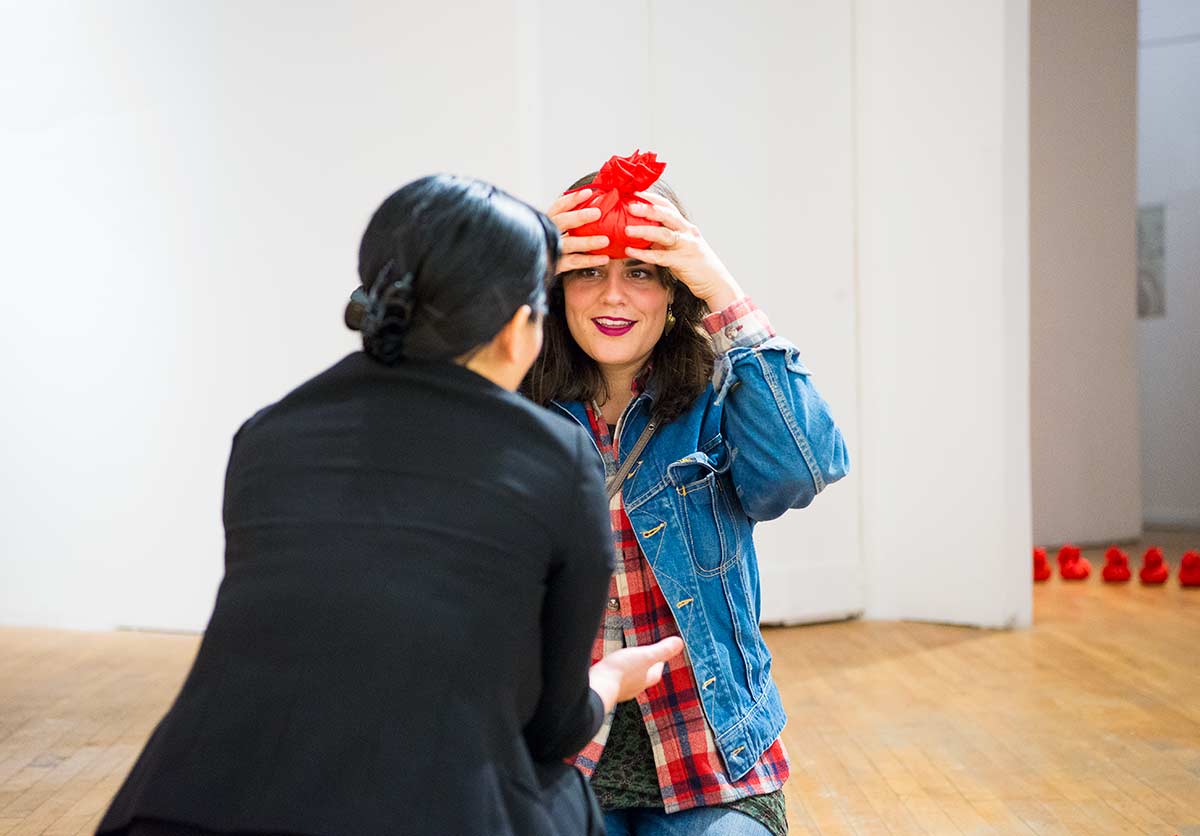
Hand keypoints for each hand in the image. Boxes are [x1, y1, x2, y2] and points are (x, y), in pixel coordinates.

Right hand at [546, 189, 610, 275]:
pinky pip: (575, 262)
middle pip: (560, 221)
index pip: (559, 206)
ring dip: (587, 242)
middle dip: (578, 216)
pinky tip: (604, 258)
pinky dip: (590, 260)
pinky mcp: (556, 265)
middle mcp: (547, 233)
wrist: (540, 265)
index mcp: (549, 221)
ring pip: (569, 244)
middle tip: (597, 213)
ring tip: (605, 240)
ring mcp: (551, 249)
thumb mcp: (561, 227)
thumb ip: (574, 217)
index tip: (588, 193)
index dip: (572, 199)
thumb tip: (597, 202)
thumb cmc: (557, 242)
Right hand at [588, 636, 684, 712]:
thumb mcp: (645, 655)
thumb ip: (662, 650)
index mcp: (644, 680)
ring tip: (625, 665)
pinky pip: (612, 681)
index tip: (661, 658)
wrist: (597, 687)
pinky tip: (608, 671)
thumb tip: (679, 643)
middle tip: (643, 661)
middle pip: (642, 679)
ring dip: (628, 673)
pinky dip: (613, 676)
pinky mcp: (604, 688)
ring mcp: (618, 689)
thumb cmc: (620, 672)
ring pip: (627, 681)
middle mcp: (632, 687)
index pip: (656, 673)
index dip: (659, 665)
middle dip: (643, 670)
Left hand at [624, 192, 744, 311]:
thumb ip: (663, 240)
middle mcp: (687, 232)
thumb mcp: (680, 247)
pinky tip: (630, 251)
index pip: (668, 207)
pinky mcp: (683, 261)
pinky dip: (644, 253)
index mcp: (686, 227)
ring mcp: (686, 246)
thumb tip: (641, 233)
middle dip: (648, 209)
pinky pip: (660, 256)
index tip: (636, 193)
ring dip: (644, 230)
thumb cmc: (695, 265)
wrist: (716, 282)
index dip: (652, 199)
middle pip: (667, 215)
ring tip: (626, 230)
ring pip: (664, 234)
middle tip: (630, 205)